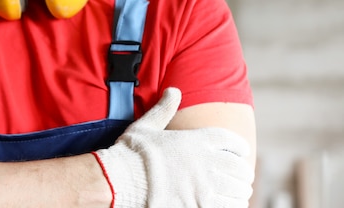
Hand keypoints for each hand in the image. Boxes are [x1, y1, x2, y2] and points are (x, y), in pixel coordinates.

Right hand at [94, 88, 253, 206]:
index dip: (240, 148)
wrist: (119, 178)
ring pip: (237, 190)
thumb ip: (163, 109)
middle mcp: (205, 161)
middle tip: (241, 180)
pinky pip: (228, 207)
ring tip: (238, 195)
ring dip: (239, 192)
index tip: (242, 154)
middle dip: (242, 174)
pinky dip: (232, 206)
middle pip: (238, 168)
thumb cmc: (130, 153)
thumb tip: (173, 90)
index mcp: (195, 139)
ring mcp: (204, 185)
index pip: (231, 141)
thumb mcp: (146, 126)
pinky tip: (229, 205)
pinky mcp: (199, 206)